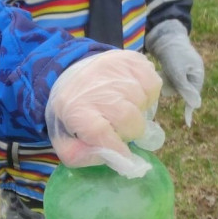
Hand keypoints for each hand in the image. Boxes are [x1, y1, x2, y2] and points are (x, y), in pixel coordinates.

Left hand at [44, 50, 163, 178]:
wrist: (71, 73)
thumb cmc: (74, 112)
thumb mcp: (64, 139)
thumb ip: (80, 155)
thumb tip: (109, 158)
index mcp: (74, 108)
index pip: (100, 132)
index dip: (117, 148)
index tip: (125, 157)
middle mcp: (95, 86)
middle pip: (128, 118)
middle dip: (130, 131)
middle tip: (121, 129)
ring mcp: (115, 69)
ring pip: (143, 102)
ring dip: (139, 112)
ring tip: (125, 110)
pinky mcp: (131, 59)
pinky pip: (153, 84)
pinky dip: (148, 95)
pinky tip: (133, 96)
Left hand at [145, 23, 203, 125]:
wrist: (166, 36)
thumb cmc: (173, 54)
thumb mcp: (178, 73)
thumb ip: (185, 89)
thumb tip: (197, 106)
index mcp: (198, 75)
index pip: (193, 96)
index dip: (189, 110)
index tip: (188, 123)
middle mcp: (193, 75)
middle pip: (181, 91)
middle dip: (172, 87)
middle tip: (166, 75)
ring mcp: (185, 72)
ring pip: (174, 86)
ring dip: (167, 81)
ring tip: (163, 70)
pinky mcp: (177, 69)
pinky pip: (170, 80)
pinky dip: (165, 76)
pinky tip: (162, 70)